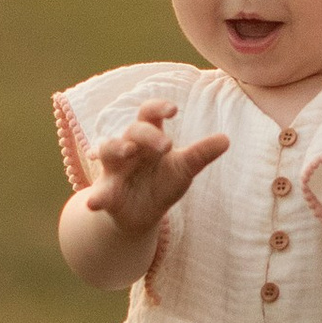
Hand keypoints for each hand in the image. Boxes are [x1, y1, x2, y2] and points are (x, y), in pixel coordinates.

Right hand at [81, 100, 228, 243]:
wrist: (143, 214)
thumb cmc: (163, 182)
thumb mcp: (183, 169)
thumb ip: (200, 154)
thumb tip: (226, 139)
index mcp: (148, 138)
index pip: (149, 114)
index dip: (157, 108)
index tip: (173, 110)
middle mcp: (129, 148)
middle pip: (133, 131)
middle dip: (147, 134)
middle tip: (167, 145)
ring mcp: (114, 169)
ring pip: (108, 149)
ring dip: (115, 147)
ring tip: (128, 151)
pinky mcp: (106, 192)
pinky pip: (98, 192)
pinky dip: (96, 197)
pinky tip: (94, 203)